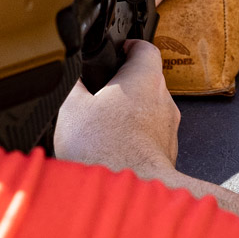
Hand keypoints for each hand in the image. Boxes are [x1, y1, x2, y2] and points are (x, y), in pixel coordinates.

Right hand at [53, 40, 178, 175]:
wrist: (125, 191)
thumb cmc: (104, 149)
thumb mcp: (71, 108)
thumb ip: (72, 85)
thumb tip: (70, 75)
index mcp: (143, 78)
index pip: (146, 48)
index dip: (130, 46)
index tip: (119, 50)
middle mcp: (163, 99)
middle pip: (148, 80)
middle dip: (126, 83)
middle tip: (103, 90)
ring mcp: (168, 127)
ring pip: (150, 109)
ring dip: (131, 113)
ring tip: (105, 125)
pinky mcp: (166, 152)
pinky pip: (150, 136)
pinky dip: (135, 137)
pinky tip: (113, 147)